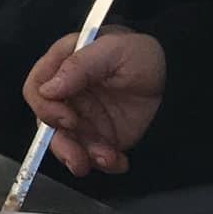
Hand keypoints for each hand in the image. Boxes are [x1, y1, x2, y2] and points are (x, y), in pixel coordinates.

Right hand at [22, 29, 165, 176]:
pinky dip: (104, 163)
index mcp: (62, 67)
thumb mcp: (114, 49)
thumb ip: (80, 65)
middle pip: (47, 123)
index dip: (45, 107)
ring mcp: (83, 117)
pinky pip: (93, 155)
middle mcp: (67, 95)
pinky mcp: (101, 136)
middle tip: (79, 158)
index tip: (66, 119)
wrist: (175, 76)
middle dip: (61, 145)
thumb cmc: (139, 53)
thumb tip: (48, 89)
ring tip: (107, 159)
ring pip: (68, 143)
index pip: (36, 89)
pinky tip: (119, 161)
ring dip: (82, 157)